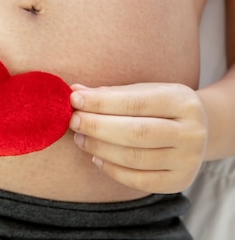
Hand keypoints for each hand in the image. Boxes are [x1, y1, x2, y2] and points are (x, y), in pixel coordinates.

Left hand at [69, 83, 207, 193]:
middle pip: (136, 132)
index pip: (135, 103)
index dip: (101, 103)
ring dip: (99, 148)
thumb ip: (110, 93)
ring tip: (80, 138)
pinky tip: (96, 158)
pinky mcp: (180, 182)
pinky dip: (112, 170)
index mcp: (182, 102)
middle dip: (97, 127)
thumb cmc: (160, 107)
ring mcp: (189, 160)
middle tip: (73, 121)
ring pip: (134, 158)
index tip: (74, 100)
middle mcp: (192, 132)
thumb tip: (75, 93)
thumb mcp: (142, 91)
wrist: (198, 130)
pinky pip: (139, 181)